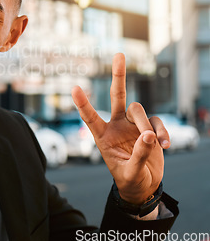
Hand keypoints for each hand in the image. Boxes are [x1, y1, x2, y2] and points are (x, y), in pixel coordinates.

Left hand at [72, 53, 169, 204]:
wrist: (143, 185)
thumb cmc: (129, 179)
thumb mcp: (130, 172)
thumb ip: (139, 155)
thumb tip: (149, 135)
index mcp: (103, 136)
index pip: (91, 117)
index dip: (83, 104)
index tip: (75, 88)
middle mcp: (117, 125)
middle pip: (117, 96)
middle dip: (118, 76)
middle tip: (119, 54)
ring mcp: (133, 125)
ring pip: (139, 110)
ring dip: (147, 125)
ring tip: (153, 143)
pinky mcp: (150, 128)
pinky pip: (157, 122)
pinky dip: (162, 132)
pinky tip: (166, 146)